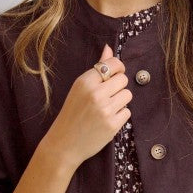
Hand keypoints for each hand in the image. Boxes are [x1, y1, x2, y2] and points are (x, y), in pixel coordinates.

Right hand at [42, 44, 131, 169]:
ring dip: (120, 101)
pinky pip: (127, 112)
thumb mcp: (79, 88)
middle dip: (118, 87)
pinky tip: (107, 119)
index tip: (114, 76)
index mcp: (85, 81)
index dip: (118, 69)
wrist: (64, 143)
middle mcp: (96, 94)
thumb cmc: (72, 113)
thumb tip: (109, 48)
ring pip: (128, 95)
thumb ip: (97, 68)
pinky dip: (120, 115)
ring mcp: (105, 110)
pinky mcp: (112, 125)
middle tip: (107, 96)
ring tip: (106, 108)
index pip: (114, 64)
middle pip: (123, 80)